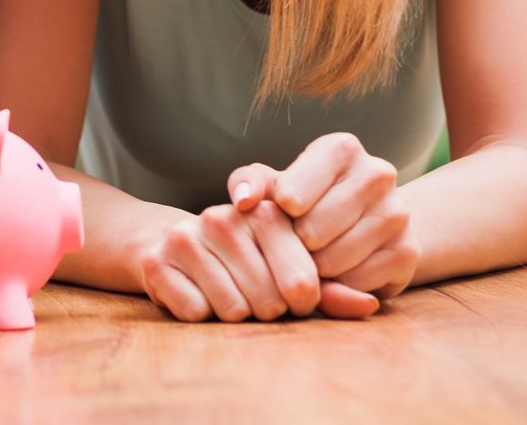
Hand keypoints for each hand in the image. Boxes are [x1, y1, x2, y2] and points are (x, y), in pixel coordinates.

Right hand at [137, 199, 327, 321]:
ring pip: (233, 310)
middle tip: (254, 294)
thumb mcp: (290, 268)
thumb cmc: (247, 261)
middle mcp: (224, 218)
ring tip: (227, 292)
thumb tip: (369, 305)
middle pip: (268, 301)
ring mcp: (187, 237)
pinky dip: (200, 314)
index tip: (292, 294)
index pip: (303, 280)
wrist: (172, 245)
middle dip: (267, 310)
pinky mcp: (158, 262)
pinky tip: (198, 294)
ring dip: (234, 314)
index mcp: (265, 212)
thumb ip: (332, 288)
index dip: (302, 301)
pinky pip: (196, 313)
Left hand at [230, 132, 419, 305]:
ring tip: (315, 257)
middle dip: (296, 246)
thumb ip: (249, 183)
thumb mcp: (275, 185)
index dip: (280, 214)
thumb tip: (243, 200)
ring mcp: (397, 213)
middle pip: (312, 231)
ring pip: (334, 260)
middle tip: (298, 244)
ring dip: (316, 269)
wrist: (366, 223)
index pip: (291, 193)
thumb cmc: (307, 201)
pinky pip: (357, 284)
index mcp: (340, 148)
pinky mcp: (408, 251)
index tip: (284, 213)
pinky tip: (338, 272)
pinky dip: (339, 286)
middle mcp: (376, 174)